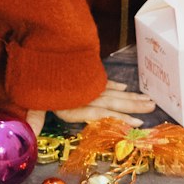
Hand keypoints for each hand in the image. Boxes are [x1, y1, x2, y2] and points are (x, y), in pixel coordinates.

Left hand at [25, 80, 155, 136]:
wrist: (37, 48)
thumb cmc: (32, 79)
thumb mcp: (31, 99)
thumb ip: (34, 117)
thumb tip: (30, 135)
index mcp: (73, 104)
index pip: (100, 114)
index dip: (118, 119)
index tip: (137, 123)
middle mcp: (83, 94)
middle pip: (112, 101)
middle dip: (133, 105)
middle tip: (153, 106)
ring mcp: (85, 83)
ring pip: (112, 90)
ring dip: (130, 95)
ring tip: (148, 99)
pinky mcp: (83, 73)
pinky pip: (102, 80)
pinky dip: (114, 84)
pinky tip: (124, 86)